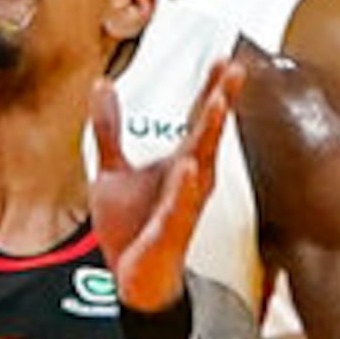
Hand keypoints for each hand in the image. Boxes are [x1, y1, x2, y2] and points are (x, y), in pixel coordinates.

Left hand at [87, 61, 237, 313]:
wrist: (133, 280)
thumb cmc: (132, 227)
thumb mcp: (112, 171)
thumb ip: (110, 129)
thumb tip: (104, 87)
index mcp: (178, 163)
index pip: (199, 119)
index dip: (212, 88)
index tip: (226, 58)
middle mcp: (189, 180)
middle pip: (208, 133)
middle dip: (221, 100)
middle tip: (235, 69)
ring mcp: (183, 204)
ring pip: (201, 164)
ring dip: (210, 133)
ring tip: (219, 103)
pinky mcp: (170, 231)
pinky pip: (180, 206)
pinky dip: (185, 187)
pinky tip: (191, 167)